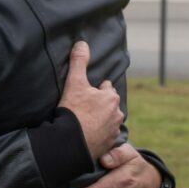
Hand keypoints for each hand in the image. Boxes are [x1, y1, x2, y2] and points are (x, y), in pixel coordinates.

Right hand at [57, 41, 122, 159]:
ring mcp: (113, 130)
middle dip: (100, 105)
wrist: (71, 142)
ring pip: (108, 120)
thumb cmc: (74, 111)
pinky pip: (105, 136)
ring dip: (100, 120)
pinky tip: (88, 135)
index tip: (84, 95)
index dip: (94, 90)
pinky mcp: (109, 145)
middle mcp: (117, 113)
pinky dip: (99, 135)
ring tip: (85, 123)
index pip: (105, 88)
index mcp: (111, 97)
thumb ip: (79, 62)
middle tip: (84, 109)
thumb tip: (82, 43)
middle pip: (108, 105)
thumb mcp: (74, 83)